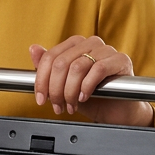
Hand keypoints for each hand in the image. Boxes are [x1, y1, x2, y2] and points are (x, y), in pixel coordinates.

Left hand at [29, 37, 152, 126]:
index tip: (40, 98)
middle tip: (57, 105)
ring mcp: (107, 50)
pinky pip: (98, 70)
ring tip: (71, 105)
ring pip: (78, 67)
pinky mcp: (121, 60)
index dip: (41, 79)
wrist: (117, 111)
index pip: (51, 57)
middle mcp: (91, 43)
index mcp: (76, 45)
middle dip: (55, 89)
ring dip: (70, 91)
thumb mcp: (65, 85)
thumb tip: (33, 49)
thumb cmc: (93, 97)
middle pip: (62, 62)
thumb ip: (49, 69)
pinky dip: (87, 86)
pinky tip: (85, 97)